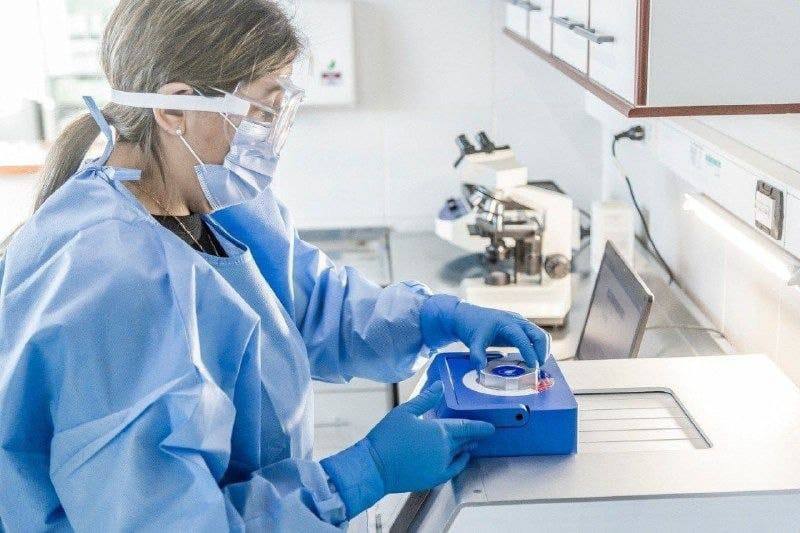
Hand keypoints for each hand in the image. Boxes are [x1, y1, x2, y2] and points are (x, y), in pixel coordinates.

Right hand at [321, 382, 493, 517]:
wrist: (375, 467)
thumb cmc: (387, 437)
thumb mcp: (405, 411)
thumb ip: (426, 398)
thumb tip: (440, 386)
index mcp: (439, 431)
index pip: (465, 427)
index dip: (480, 426)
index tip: (491, 427)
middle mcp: (445, 450)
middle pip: (464, 441)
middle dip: (474, 436)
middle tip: (484, 432)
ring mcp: (440, 466)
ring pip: (458, 454)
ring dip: (466, 448)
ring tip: (472, 443)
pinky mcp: (433, 478)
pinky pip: (453, 470)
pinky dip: (460, 463)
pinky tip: (461, 459)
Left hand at [420, 295, 550, 368]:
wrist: (467, 315)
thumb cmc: (471, 327)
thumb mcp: (472, 341)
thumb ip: (477, 354)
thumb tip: (481, 368)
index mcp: (505, 323)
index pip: (522, 338)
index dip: (529, 352)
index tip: (533, 366)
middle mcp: (516, 321)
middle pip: (539, 334)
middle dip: (542, 351)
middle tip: (538, 368)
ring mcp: (520, 323)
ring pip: (540, 334)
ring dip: (543, 349)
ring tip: (537, 365)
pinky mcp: (520, 327)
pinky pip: (536, 336)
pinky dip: (539, 347)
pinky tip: (533, 359)